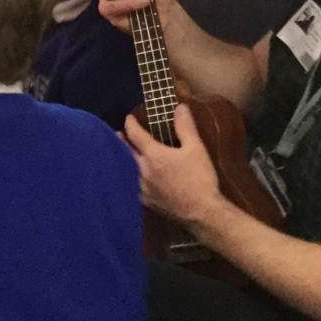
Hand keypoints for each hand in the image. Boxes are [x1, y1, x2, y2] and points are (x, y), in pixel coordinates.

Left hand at [124, 102, 225, 230]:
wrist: (202, 213)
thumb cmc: (200, 178)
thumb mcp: (196, 149)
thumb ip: (185, 127)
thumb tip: (179, 107)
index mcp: (153, 155)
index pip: (135, 135)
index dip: (130, 124)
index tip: (129, 118)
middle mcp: (142, 171)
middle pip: (125, 152)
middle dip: (121, 141)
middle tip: (118, 133)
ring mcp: (141, 188)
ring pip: (127, 169)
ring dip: (124, 159)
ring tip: (124, 154)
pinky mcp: (145, 202)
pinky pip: (131, 185)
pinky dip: (129, 177)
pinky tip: (132, 178)